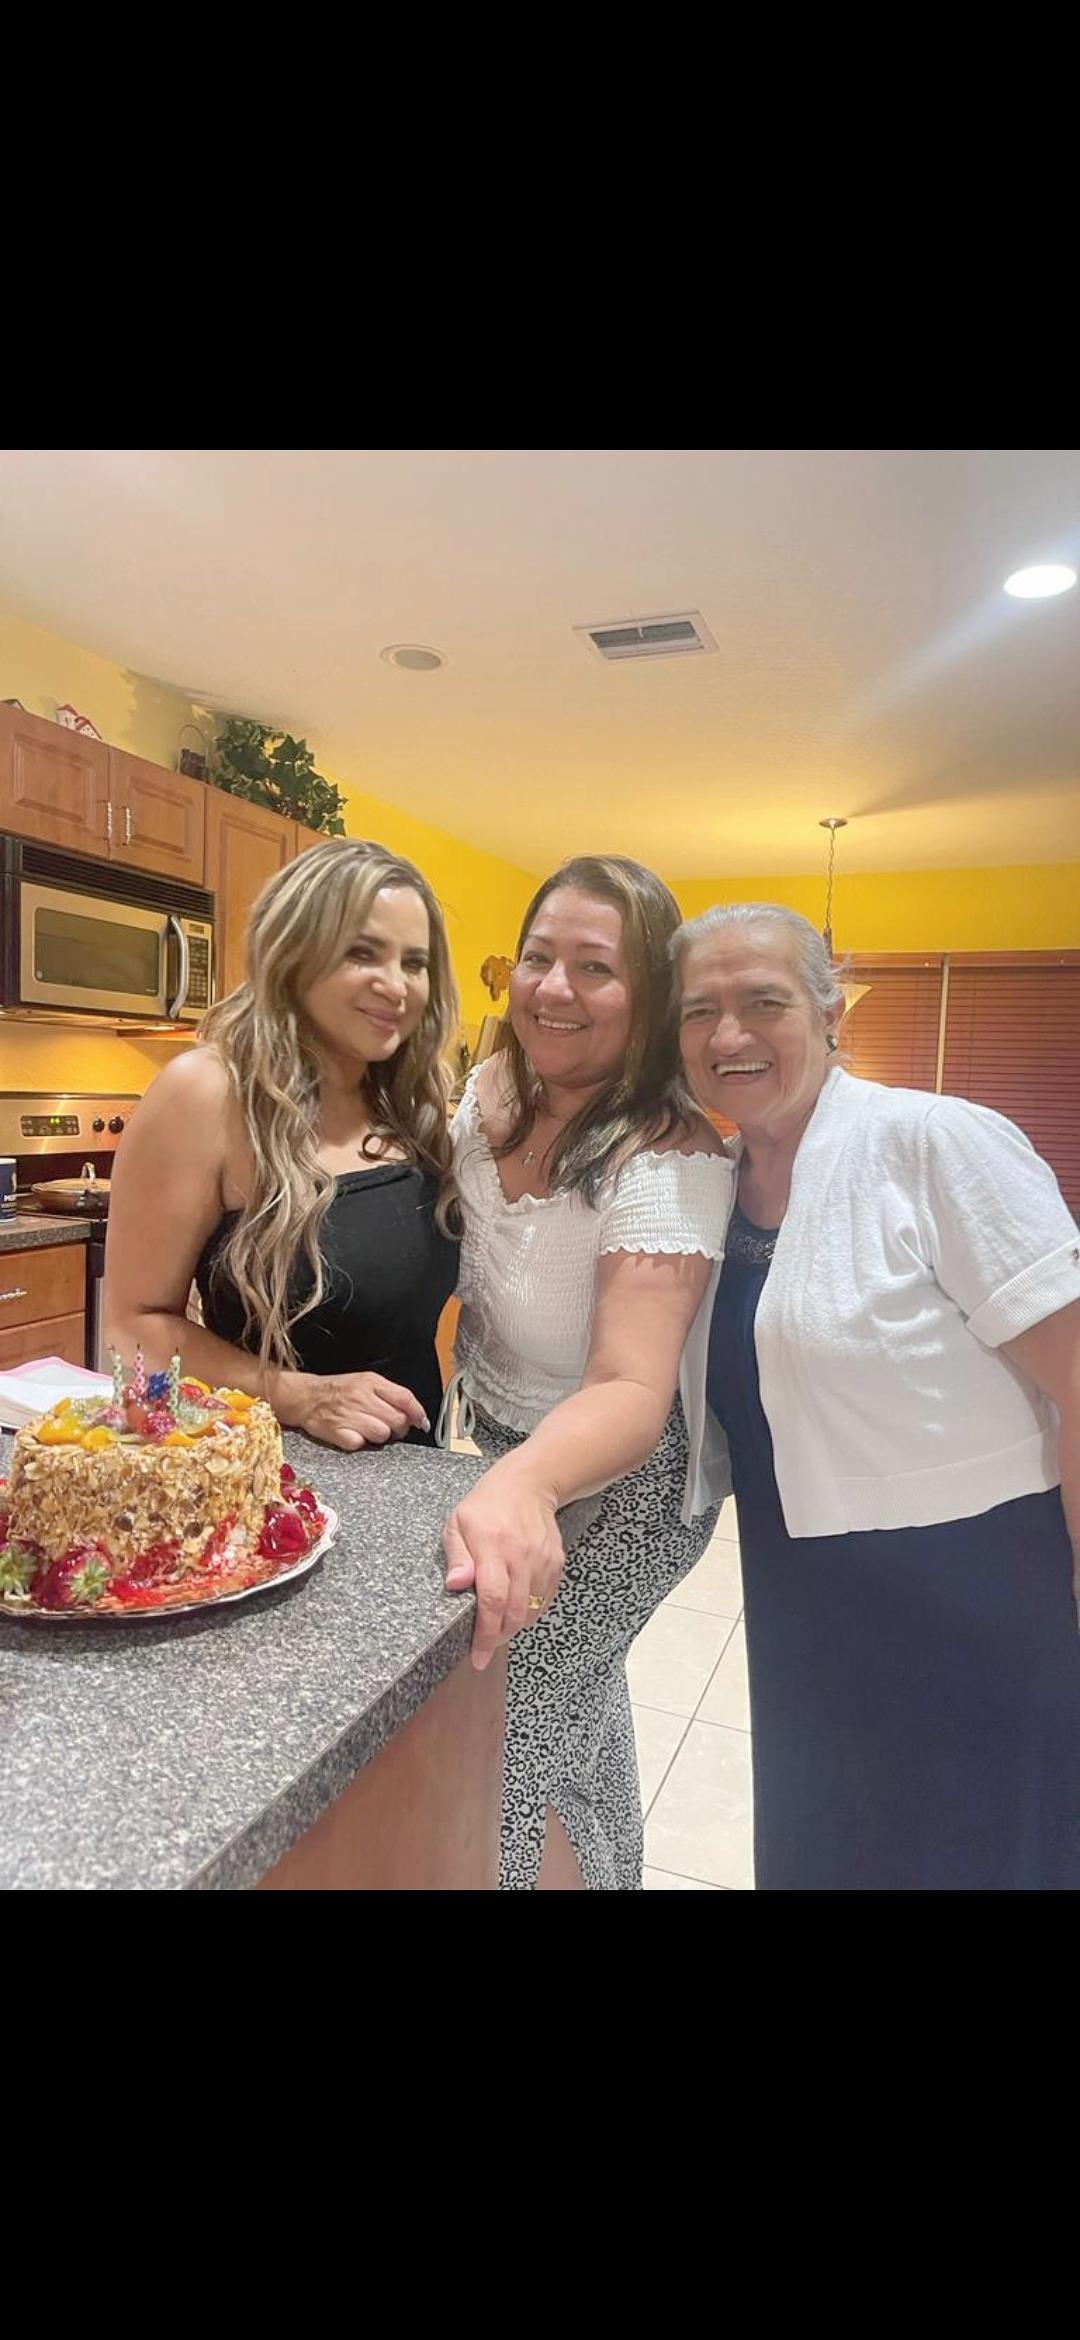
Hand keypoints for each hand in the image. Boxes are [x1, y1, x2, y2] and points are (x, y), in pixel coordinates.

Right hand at [282, 1370, 429, 1450]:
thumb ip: (391, 1394)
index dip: (417, 1412)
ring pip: (382, 1434)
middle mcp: (360, 1397)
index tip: (421, 1422)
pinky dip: (361, 1443)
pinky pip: (360, 1444)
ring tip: (371, 1430)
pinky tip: (355, 1435)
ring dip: (381, 1436)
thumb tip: (416, 1414)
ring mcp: (348, 1415)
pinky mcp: (337, 1432)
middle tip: (391, 1427)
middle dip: (399, 1427)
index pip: (404, 1398)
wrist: (305, 1397)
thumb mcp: (366, 1382)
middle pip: (397, 1420)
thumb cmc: (339, 1390)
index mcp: (370, 1382)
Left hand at [443, 1466, 565, 1670]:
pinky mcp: (556, 1564)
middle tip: (485, 1644)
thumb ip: (457, 1557)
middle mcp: (521, 1555)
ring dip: (514, 1625)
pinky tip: (516, 1606)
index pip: (492, 1600)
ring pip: (532, 1610)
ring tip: (498, 1623)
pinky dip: (530, 1611)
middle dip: (499, 1637)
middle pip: (515, 1612)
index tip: (478, 1656)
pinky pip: (545, 1600)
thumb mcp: (458, 1524)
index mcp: (493, 1546)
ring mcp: (543, 1560)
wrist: (527, 1485)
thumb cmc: (486, 1506)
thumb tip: (455, 1586)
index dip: (486, 1634)